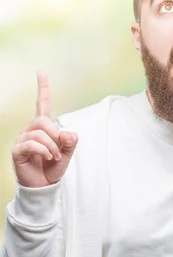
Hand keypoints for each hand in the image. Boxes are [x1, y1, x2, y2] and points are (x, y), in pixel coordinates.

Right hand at [12, 71, 78, 187]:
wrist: (45, 184)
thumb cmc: (54, 166)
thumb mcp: (69, 152)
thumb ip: (71, 140)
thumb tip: (66, 132)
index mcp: (43, 127)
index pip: (42, 103)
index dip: (42, 88)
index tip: (40, 71)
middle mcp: (30, 129)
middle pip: (43, 120)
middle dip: (55, 135)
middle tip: (59, 150)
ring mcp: (22, 139)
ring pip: (39, 133)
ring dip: (52, 146)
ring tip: (53, 156)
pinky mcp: (17, 151)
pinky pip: (32, 144)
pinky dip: (44, 151)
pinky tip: (47, 157)